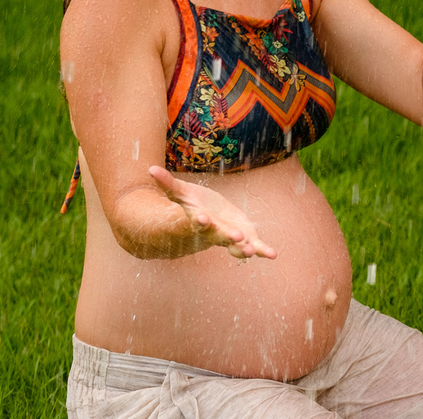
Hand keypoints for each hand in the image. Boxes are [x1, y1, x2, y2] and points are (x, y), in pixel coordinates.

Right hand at [148, 166, 277, 259]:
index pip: (197, 222)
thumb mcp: (182, 192)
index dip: (199, 221)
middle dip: (226, 236)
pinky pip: (255, 246)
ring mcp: (230, 237)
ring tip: (252, 251)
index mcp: (198, 221)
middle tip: (235, 236)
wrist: (208, 219)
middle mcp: (214, 232)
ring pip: (235, 247)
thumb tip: (150, 168)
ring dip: (243, 249)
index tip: (201, 219)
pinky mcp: (245, 237)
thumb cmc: (194, 203)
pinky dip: (263, 250)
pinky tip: (273, 254)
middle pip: (218, 236)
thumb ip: (168, 183)